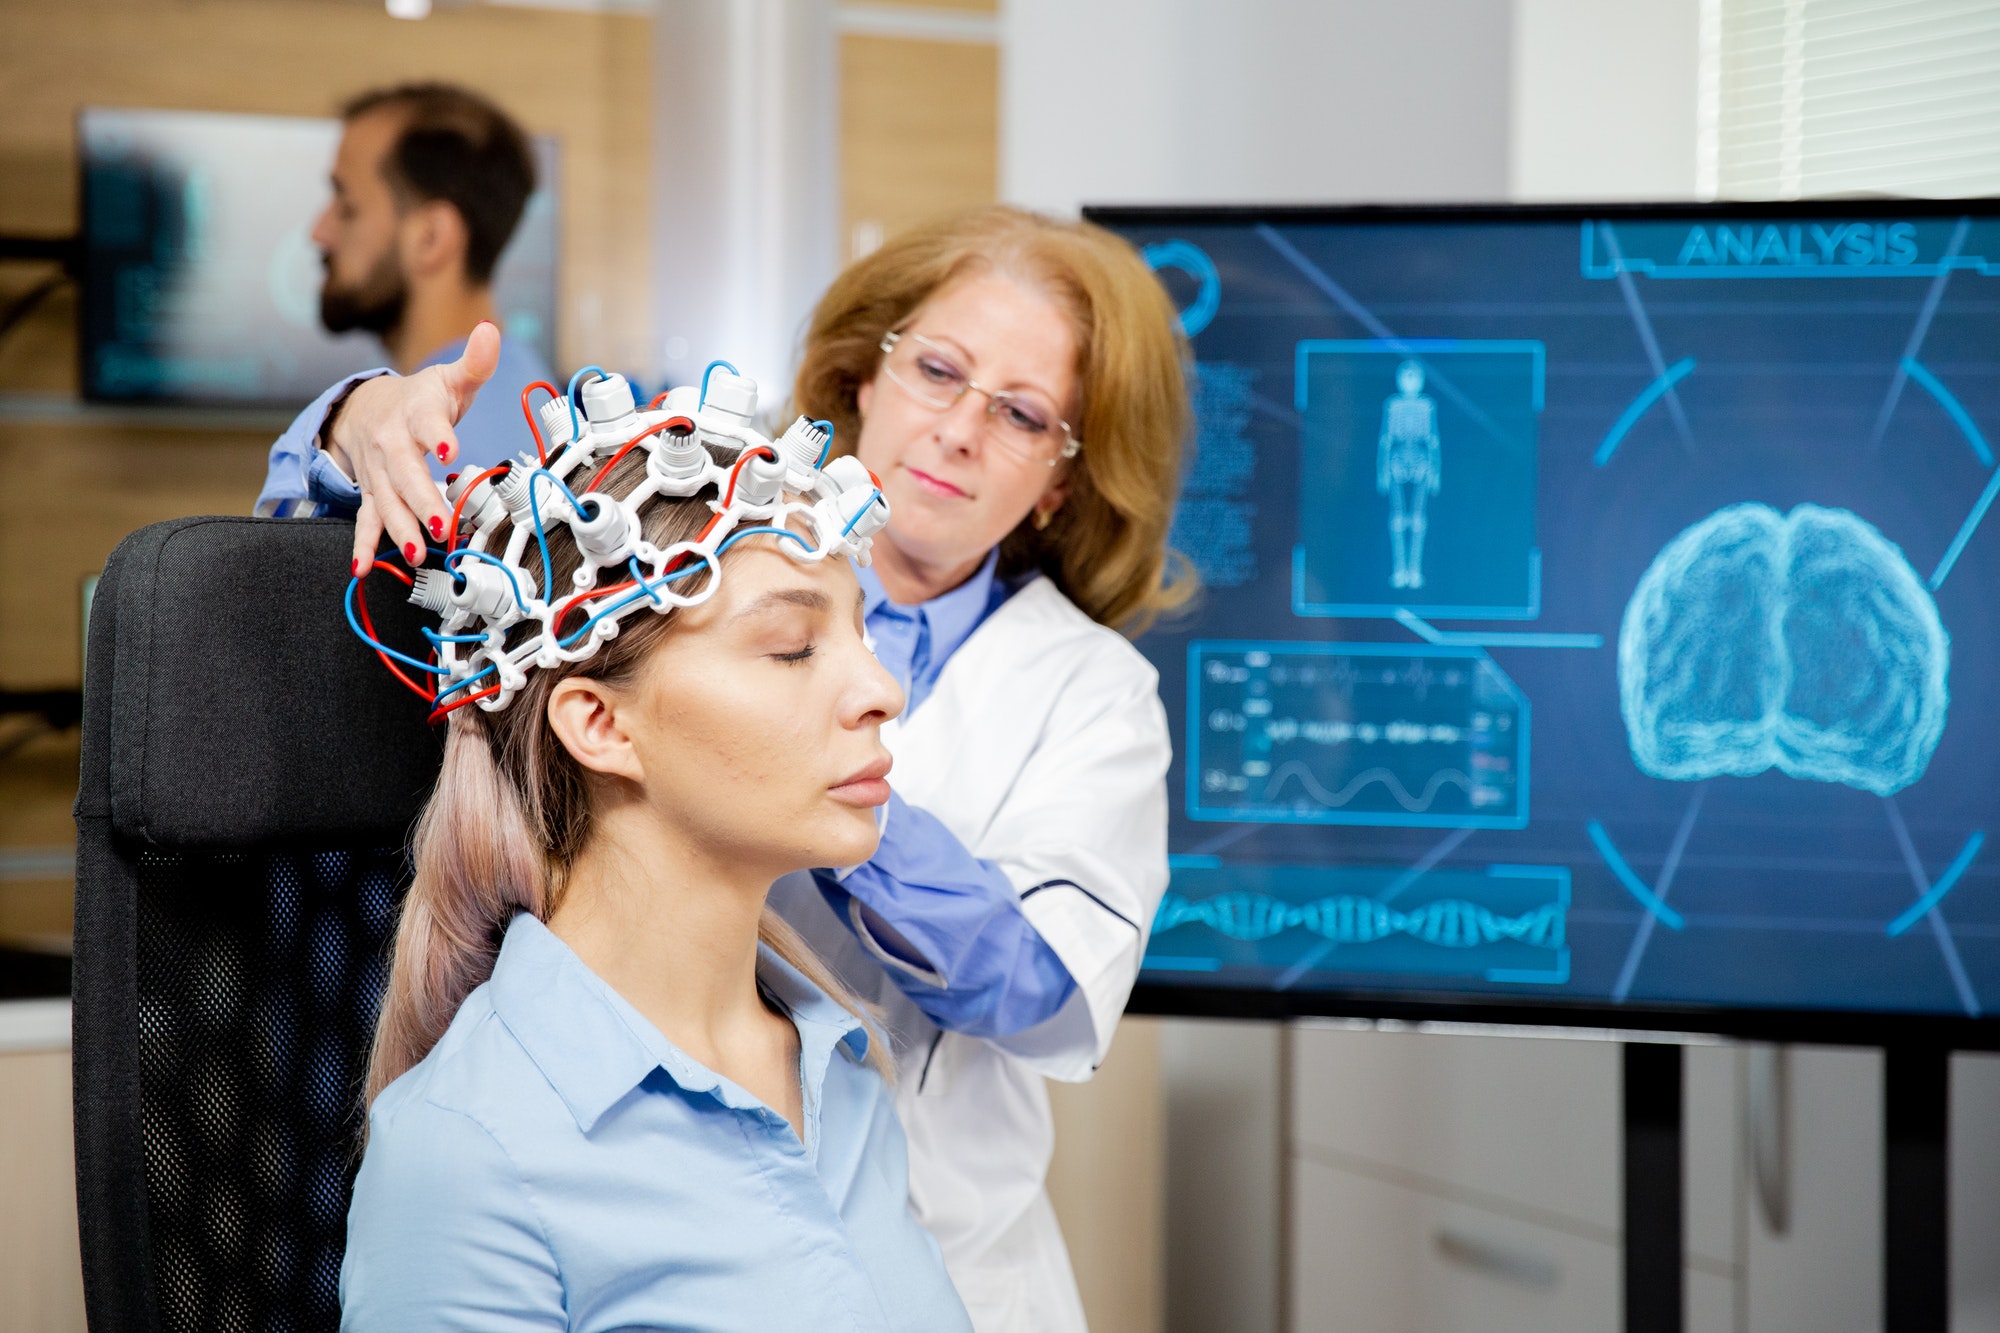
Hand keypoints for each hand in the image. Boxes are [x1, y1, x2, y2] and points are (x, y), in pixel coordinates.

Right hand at [332, 321, 500, 574]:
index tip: (450, 447)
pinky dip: (362, 544)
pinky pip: (365, 519)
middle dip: (422, 501)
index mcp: (416, 414)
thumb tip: (491, 330)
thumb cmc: (421, 398)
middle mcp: (392, 444)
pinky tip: (362, 568)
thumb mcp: (449, 378)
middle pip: (405, 474)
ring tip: (415, 552)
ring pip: (386, 501)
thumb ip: (475, 362)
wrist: (366, 407)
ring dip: (399, 528)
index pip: (428, 423)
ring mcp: (378, 472)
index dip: (438, 434)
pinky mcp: (372, 492)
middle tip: (441, 525)